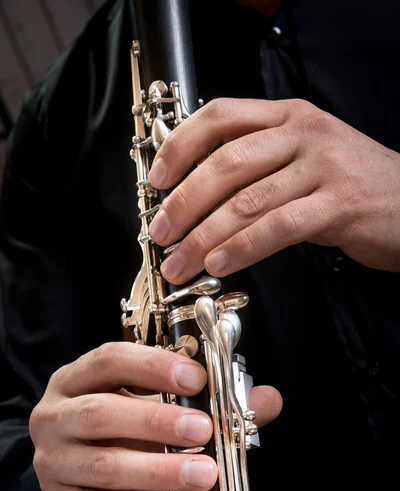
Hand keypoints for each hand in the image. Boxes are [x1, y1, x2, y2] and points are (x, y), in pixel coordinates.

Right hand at [29, 342, 281, 490]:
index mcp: (79, 380)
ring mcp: (53, 463)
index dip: (152, 365)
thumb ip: (209, 402)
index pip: (109, 360)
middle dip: (156, 420)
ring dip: (157, 470)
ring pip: (102, 464)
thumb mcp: (155, 410)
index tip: (196, 378)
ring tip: (202, 474)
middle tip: (203, 430)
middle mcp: (57, 416)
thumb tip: (266, 399)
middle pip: (100, 412)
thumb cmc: (123, 439)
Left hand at [148, 97, 399, 279]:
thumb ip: (257, 167)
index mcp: (287, 117)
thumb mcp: (302, 160)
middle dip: (184, 202)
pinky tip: (219, 264)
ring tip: (180, 263)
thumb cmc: (350, 186)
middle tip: (160, 233)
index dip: (180, 146)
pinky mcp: (338, 204)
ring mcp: (322, 167)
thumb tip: (197, 196)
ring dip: (204, 236)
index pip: (221, 115)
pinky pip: (278, 226)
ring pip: (247, 200)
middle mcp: (303, 133)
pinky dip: (242, 248)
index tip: (156, 180)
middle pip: (226, 162)